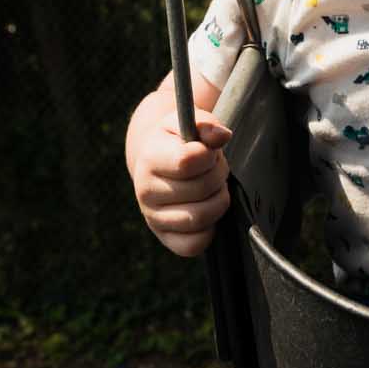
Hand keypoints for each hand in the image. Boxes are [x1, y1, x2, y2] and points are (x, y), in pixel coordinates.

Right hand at [129, 109, 232, 257]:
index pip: (187, 162)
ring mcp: (153, 217)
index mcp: (150, 158)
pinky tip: (206, 208)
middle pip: (201, 189)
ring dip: (218, 200)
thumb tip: (222, 136)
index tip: (208, 151)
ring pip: (200, 218)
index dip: (209, 155)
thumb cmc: (177, 141)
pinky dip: (210, 229)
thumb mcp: (188, 123)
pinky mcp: (166, 238)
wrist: (158, 163)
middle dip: (218, 175)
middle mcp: (146, 191)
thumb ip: (206, 124)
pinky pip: (195, 244)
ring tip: (213, 188)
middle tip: (214, 168)